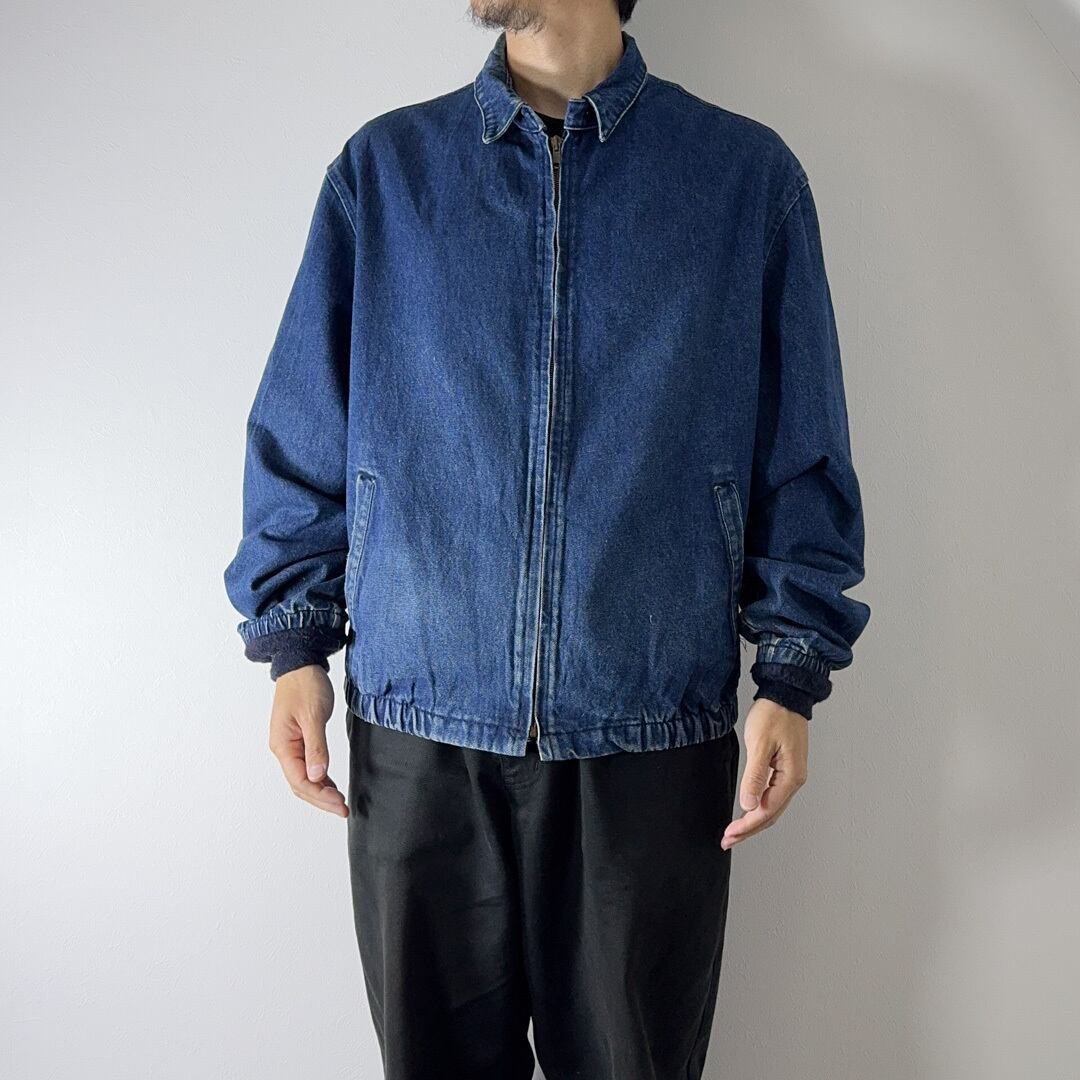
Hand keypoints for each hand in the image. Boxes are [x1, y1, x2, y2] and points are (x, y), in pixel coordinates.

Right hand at [268, 665, 347, 817]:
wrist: (301, 664)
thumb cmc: (305, 685)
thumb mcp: (314, 715)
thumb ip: (316, 747)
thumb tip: (317, 776)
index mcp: (283, 745)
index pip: (300, 780)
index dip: (320, 796)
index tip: (340, 804)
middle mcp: (283, 749)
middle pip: (300, 784)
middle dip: (321, 799)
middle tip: (343, 809)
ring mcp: (290, 746)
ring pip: (304, 778)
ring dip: (321, 792)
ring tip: (340, 803)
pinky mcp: (300, 740)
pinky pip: (308, 766)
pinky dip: (320, 779)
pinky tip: (332, 786)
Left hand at [720, 697, 807, 849]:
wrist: (785, 695)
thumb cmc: (774, 714)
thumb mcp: (760, 744)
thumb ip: (755, 776)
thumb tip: (749, 805)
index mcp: (791, 777)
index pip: (767, 811)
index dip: (746, 826)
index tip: (729, 835)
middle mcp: (794, 780)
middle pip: (771, 815)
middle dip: (749, 830)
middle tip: (728, 841)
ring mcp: (791, 775)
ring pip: (773, 807)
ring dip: (753, 821)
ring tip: (735, 832)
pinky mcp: (785, 769)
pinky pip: (773, 796)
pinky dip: (759, 807)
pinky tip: (748, 810)